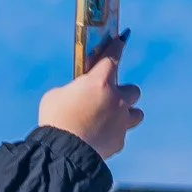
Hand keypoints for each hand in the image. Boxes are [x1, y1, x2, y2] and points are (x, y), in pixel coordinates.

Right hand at [39, 30, 143, 158]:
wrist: (63, 152)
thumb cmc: (55, 119)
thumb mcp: (56, 96)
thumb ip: (73, 91)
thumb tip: (78, 96)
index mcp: (99, 82)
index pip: (113, 57)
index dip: (117, 46)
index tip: (122, 38)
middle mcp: (116, 99)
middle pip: (133, 90)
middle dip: (123, 92)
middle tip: (109, 97)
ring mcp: (121, 121)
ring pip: (136, 113)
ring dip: (126, 113)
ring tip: (112, 118)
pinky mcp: (119, 141)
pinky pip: (121, 134)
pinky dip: (113, 134)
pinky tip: (99, 138)